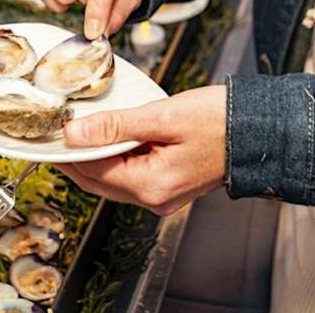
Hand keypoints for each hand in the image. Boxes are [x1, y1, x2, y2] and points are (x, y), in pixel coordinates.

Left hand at [56, 86, 226, 215]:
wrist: (261, 131)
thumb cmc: (221, 122)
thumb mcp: (163, 117)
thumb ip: (115, 126)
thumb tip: (75, 133)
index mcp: (151, 186)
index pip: (92, 171)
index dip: (69, 151)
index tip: (53, 132)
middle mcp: (154, 198)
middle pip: (98, 181)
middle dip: (77, 158)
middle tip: (61, 132)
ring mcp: (162, 195)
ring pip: (112, 179)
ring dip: (96, 157)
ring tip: (84, 129)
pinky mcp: (168, 185)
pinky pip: (130, 175)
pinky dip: (116, 158)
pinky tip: (113, 137)